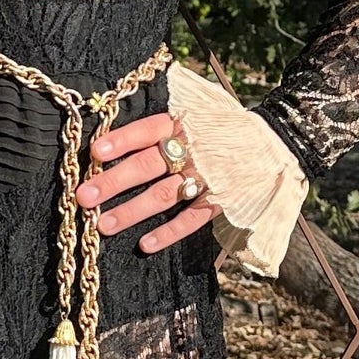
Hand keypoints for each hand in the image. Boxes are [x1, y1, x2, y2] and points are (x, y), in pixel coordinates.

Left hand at [73, 108, 215, 253]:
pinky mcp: (222, 201)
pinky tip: (145, 244)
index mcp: (185, 124)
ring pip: (164, 195)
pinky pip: (192, 219)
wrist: (274, 142)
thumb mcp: (198, 114)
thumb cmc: (222, 129)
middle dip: (115, 181)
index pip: (149, 130)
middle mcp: (194, 150)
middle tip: (85, 196)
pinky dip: (169, 233)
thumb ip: (163, 128)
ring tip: (103, 224)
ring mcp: (208, 178)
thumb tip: (113, 142)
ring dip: (132, 211)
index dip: (122, 140)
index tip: (95, 152)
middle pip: (148, 165)